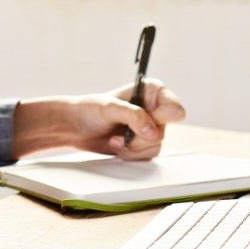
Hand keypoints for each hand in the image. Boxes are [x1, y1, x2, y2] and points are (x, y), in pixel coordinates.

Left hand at [12, 79, 186, 160]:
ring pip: (155, 146)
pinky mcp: (142, 145)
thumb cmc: (89, 110)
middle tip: (123, 133)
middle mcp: (154, 109)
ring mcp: (149, 128)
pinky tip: (117, 145)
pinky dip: (130, 155)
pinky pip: (147, 156)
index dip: (162, 117)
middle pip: (163, 131)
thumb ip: (133, 115)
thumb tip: (152, 131)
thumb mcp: (109, 107)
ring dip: (132, 147)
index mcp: (151, 92)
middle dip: (140, 137)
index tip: (147, 120)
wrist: (75, 128)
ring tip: (115, 139)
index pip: (174, 108)